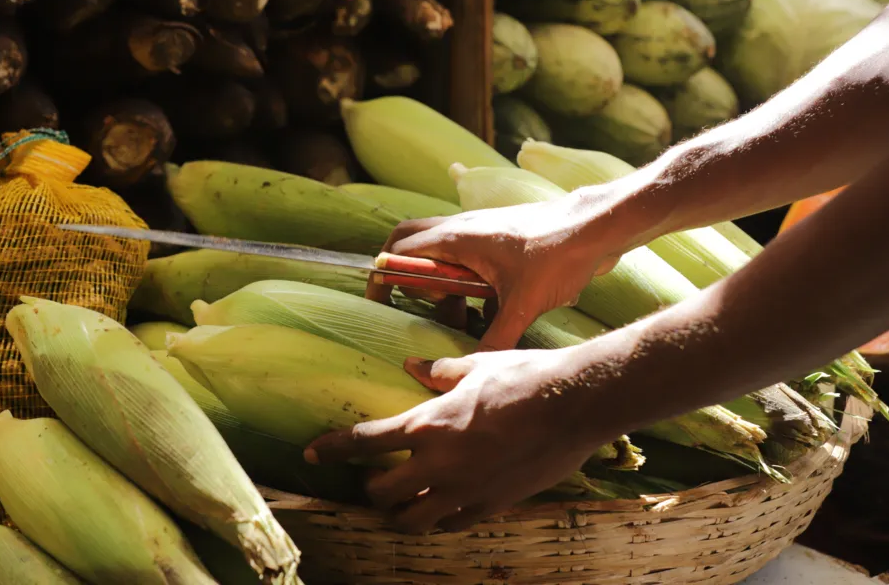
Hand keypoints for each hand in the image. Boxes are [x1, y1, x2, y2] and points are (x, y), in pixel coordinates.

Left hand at [304, 348, 622, 533]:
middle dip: (370, 488)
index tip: (313, 451)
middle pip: (381, 493)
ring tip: (401, 503)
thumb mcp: (477, 365)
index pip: (365, 441)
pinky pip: (453, 524)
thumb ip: (439, 371)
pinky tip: (443, 508)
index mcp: (429, 425)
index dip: (333, 448)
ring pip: (412, 521)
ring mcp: (466, 491)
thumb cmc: (525, 376)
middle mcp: (440, 464)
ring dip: (399, 513)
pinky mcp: (493, 506)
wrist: (576, 404)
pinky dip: (440, 518)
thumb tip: (415, 364)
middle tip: (374, 479)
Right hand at [367, 196, 622, 350]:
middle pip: (410, 244)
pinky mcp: (497, 237)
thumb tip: (476, 368)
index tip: (379, 304)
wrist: (594, 228)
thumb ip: (496, 338)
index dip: (382, 277)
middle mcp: (460, 229)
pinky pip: (466, 258)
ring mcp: (479, 231)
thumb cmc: (557, 255)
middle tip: (420, 308)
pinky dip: (466, 282)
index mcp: (455, 239)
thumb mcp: (523, 305)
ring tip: (462, 318)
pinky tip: (490, 309)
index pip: (398, 251)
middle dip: (407, 277)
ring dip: (441, 284)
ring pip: (440, 254)